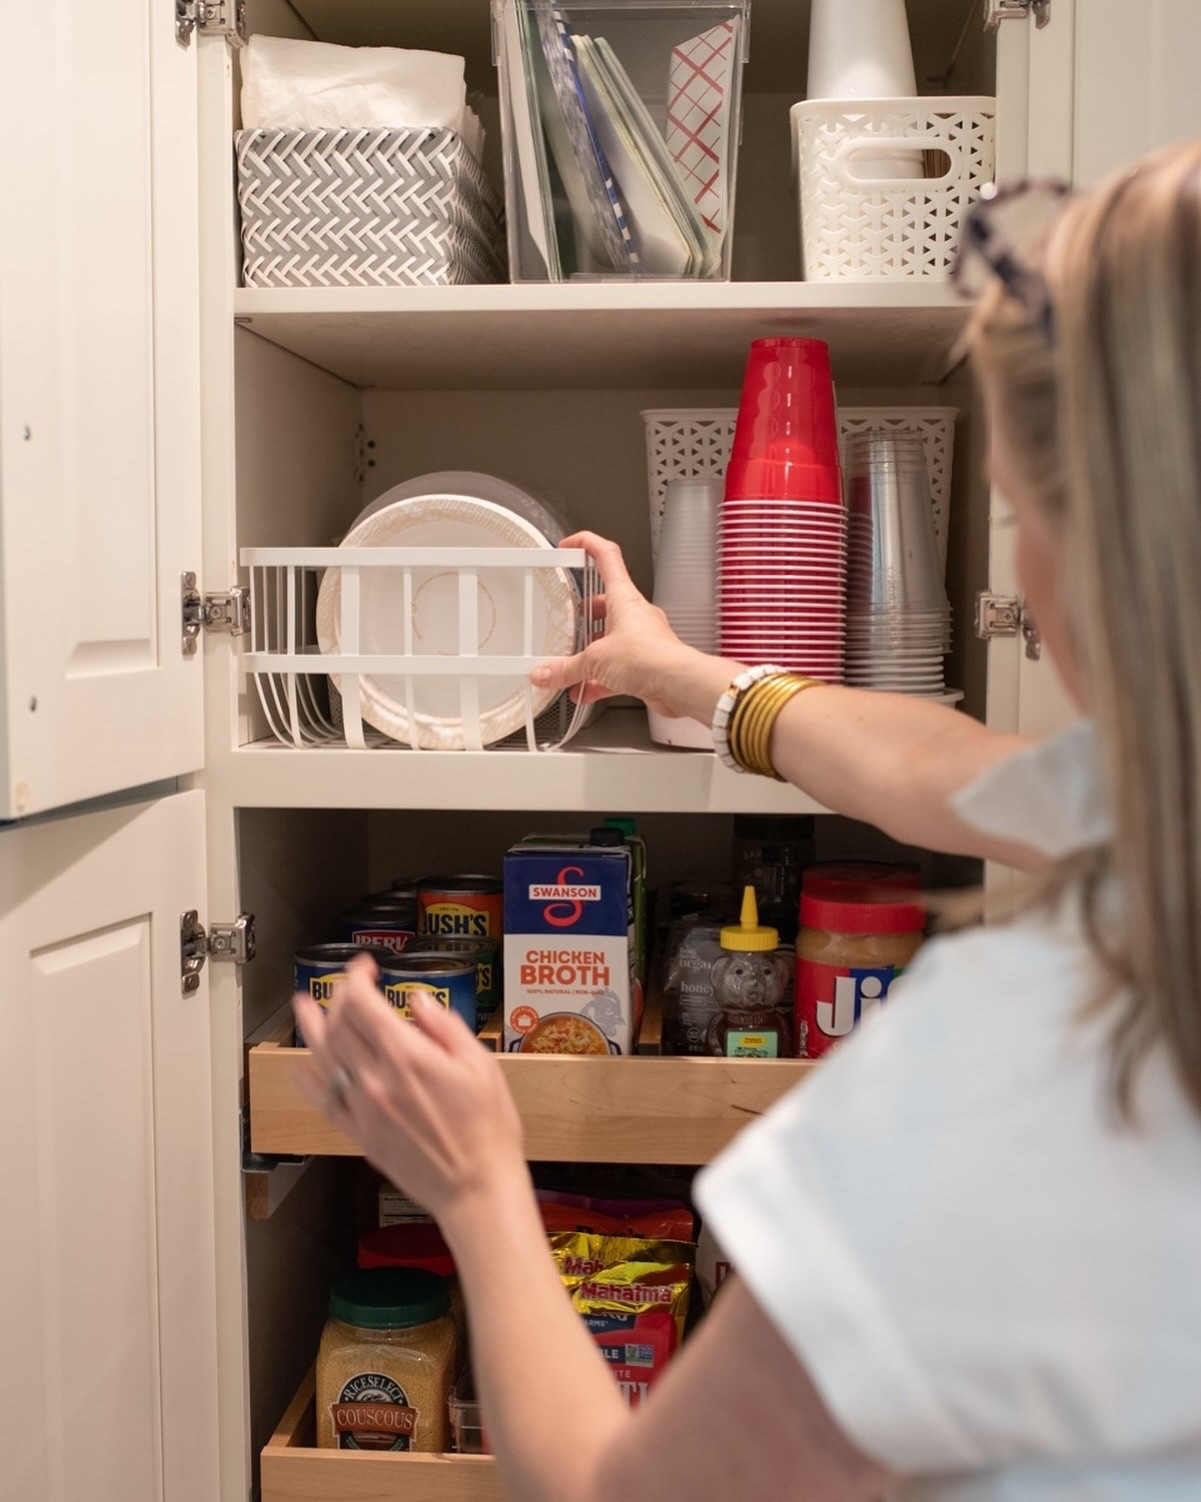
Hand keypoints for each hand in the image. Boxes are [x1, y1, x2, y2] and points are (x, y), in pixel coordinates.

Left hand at [292, 958, 524, 1221]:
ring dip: (310, 1028)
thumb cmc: (488, 1129)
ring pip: (324, 1058)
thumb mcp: (481, 1064)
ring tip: (302, 1007)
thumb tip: (418, 1002)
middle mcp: (377, 1079)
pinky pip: (324, 1102)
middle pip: (339, 1025)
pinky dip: (309, 1081)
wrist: (476, 1187)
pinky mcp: (360, 1134)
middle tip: (345, 984)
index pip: (362, 1003)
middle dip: (337, 995)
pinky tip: (303, 1068)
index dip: (356, 977)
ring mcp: (364, 1108)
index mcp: (407, 1056)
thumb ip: (445, 1027)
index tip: (365, 967)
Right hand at [532, 532, 736, 720]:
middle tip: (567, 626)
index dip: (586, 544)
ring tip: (571, 668)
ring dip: (590, 654)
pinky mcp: (646, 662)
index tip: (569, 545)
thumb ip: (566, 668)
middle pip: (604, 603)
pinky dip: (600, 678)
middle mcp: (634, 613)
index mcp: (623, 596)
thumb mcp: (596, 660)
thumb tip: (546, 672)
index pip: (606, 555)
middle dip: (583, 618)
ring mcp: (642, 638)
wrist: (678, 684)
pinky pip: (618, 666)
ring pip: (610, 638)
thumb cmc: (651, 657)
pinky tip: (585, 690)